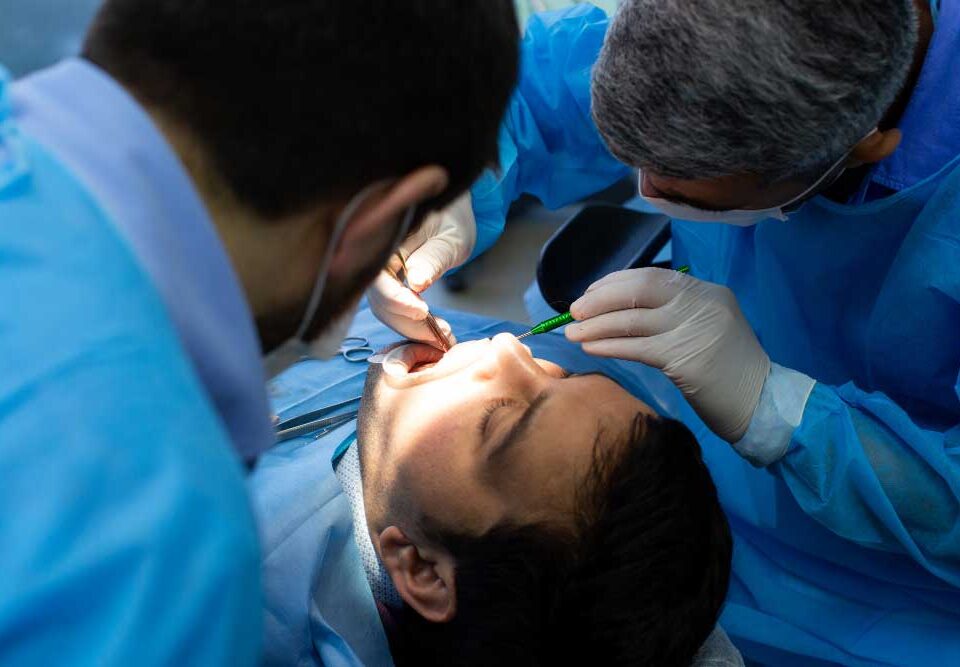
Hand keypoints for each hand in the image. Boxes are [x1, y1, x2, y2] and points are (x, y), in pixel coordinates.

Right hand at [368, 192, 475, 343]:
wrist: (448, 217)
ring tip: (441, 335)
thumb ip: (433, 259)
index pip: (378, 277)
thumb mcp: (449, 238)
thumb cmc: (450, 221)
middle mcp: (375, 260)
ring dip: (410, 327)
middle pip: (379, 300)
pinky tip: (432, 329)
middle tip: (438, 335)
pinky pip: (392, 309)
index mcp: (385, 241)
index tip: (422, 312)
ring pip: (385, 310)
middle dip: (407, 322)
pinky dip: (410, 323)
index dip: (396, 299)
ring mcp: (379, 275)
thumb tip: (416, 284)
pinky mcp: (387, 286)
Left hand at [565, 268, 769, 441]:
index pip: (652, 276)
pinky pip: (635, 347)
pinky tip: (590, 348)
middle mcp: (701, 303)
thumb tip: (620, 309)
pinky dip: (608, 345)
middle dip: (600, 299)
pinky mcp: (685, 358)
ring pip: (632, 319)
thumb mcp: (708, 328)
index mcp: (706, 291)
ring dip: (595, 325)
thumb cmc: (730, 371)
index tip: (590, 294)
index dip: (615, 282)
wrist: (762, 404)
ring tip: (571, 333)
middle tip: (573, 311)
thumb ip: (674, 314)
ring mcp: (694, 328)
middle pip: (639, 289)